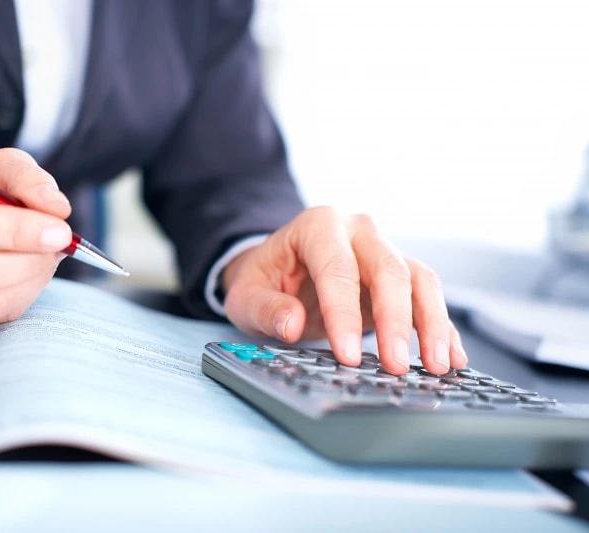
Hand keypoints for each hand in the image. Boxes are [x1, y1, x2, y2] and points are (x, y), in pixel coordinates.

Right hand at [0, 148, 72, 331]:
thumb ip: (28, 179)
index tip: (59, 231)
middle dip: (24, 260)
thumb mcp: (2, 169)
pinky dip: (17, 297)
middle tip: (58, 247)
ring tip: (44, 258)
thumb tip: (55, 208)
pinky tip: (29, 276)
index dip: (14, 230)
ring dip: (24, 280)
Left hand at [221, 207, 467, 374]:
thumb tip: (291, 324)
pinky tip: (450, 357)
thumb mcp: (245, 295)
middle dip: (395, 321)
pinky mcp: (399, 277)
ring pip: (419, 280)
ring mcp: (383, 250)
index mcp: (318, 225)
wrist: (278, 269)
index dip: (343, 313)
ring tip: (437, 366)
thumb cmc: (263, 279)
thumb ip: (265, 308)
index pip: (337, 268)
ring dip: (432, 324)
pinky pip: (427, 297)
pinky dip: (441, 327)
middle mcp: (358, 231)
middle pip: (389, 270)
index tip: (346, 357)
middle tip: (396, 366)